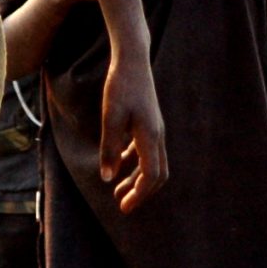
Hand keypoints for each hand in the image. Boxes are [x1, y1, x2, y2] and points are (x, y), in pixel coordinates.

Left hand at [99, 53, 167, 209]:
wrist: (133, 60)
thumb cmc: (121, 87)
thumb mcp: (110, 117)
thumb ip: (110, 148)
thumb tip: (108, 178)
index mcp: (150, 136)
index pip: (151, 175)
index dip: (139, 194)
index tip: (123, 207)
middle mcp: (157, 135)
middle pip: (158, 174)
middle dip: (141, 192)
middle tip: (122, 205)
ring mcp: (155, 129)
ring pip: (153, 163)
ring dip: (137, 179)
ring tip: (118, 190)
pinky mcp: (150, 122)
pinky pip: (148, 151)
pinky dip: (137, 164)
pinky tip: (121, 163)